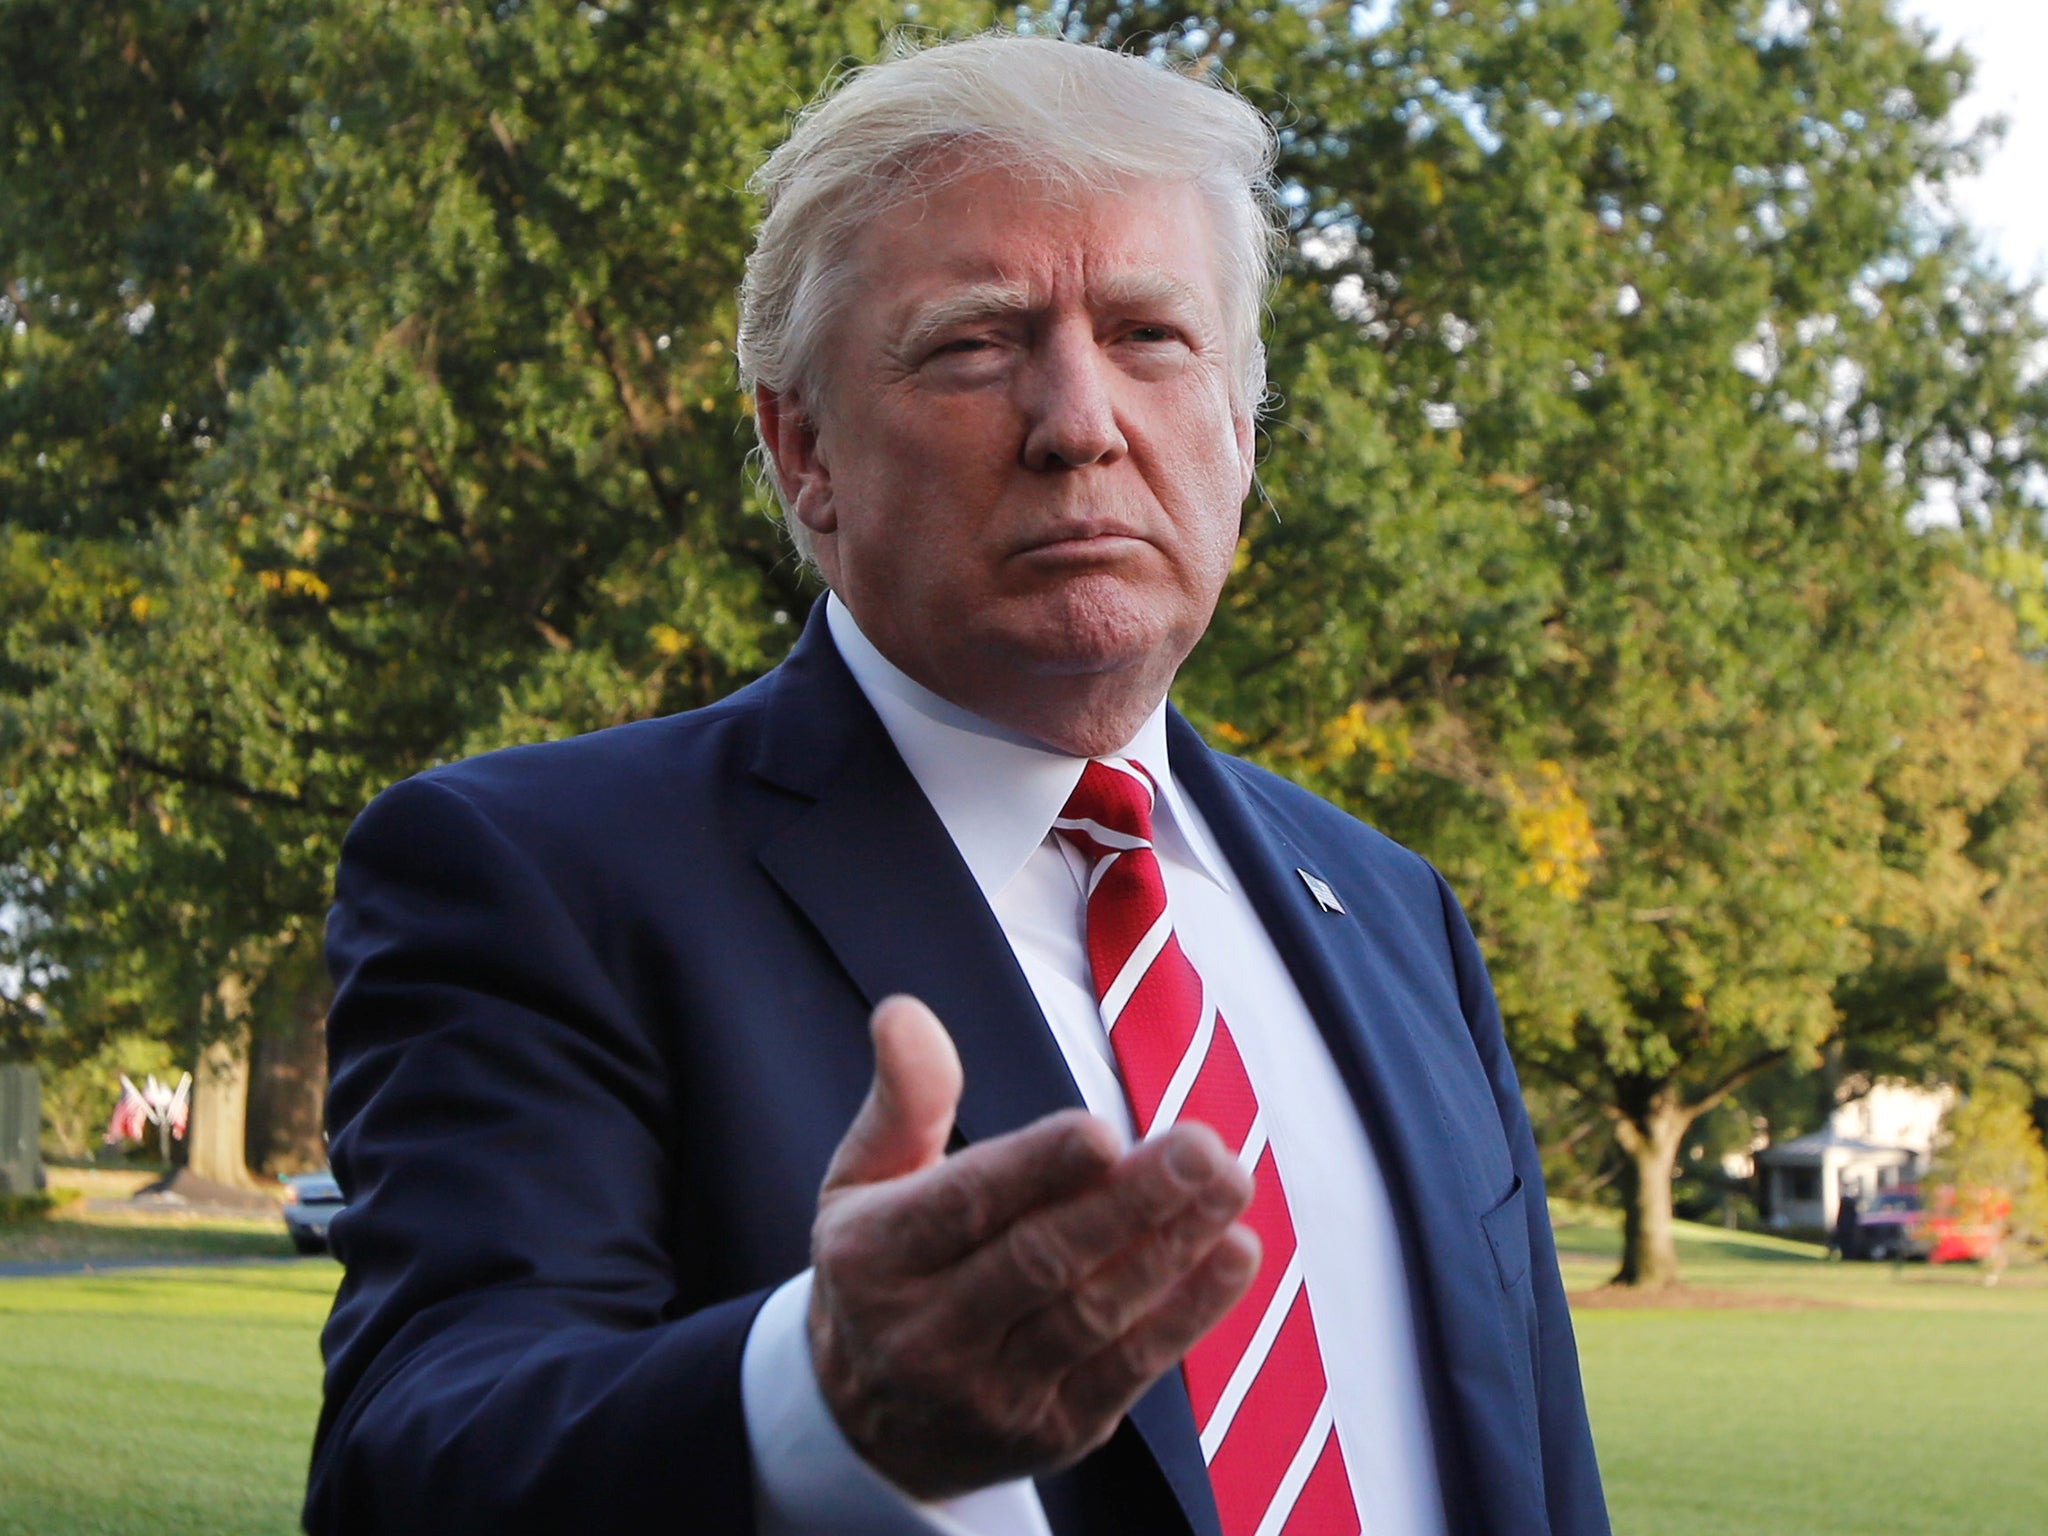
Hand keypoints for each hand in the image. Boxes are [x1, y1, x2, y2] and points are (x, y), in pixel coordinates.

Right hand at [807, 995, 1258, 1499]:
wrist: (867, 1431)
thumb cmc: (882, 1273)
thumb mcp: (862, 1183)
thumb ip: (902, 1098)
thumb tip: (907, 1012)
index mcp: (872, 1258)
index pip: (962, 1206)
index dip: (1036, 1169)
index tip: (1103, 1131)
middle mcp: (925, 1334)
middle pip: (1040, 1261)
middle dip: (1129, 1202)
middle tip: (1202, 1145)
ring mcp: (991, 1392)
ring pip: (1093, 1314)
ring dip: (1172, 1246)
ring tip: (1230, 1183)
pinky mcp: (1054, 1432)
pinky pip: (1130, 1369)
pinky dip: (1188, 1313)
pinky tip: (1233, 1255)